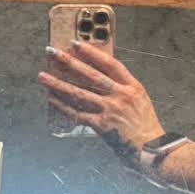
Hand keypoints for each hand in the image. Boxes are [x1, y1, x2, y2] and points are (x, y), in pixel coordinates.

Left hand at [38, 42, 163, 153]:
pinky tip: (51, 98)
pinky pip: (77, 113)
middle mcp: (121, 96)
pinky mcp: (102, 125)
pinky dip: (63, 106)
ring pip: (79, 93)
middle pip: (91, 75)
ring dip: (58, 84)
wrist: (151, 149)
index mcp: (132, 87)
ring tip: (43, 76)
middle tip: (52, 52)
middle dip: (69, 62)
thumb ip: (123, 88)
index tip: (76, 44)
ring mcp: (110, 110)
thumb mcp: (140, 100)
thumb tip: (99, 78)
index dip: (92, 53)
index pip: (110, 64)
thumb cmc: (145, 125)